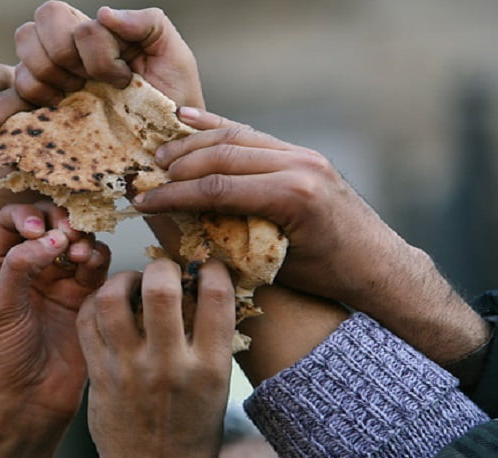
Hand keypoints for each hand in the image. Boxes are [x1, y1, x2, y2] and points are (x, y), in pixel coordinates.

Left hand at [0, 203, 110, 457]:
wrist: (32, 397)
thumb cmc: (5, 356)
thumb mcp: (1, 307)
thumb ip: (21, 266)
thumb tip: (52, 238)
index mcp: (0, 263)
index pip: (12, 219)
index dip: (27, 215)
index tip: (38, 231)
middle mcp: (31, 265)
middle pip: (49, 221)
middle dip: (60, 220)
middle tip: (67, 233)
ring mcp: (60, 278)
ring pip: (77, 239)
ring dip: (81, 238)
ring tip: (79, 255)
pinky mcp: (86, 294)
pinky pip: (97, 264)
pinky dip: (97, 257)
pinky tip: (91, 265)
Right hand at [14, 1, 203, 108]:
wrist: (165, 148)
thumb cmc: (173, 101)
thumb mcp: (174, 56)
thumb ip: (148, 23)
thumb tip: (103, 13)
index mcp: (99, 31)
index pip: (68, 15)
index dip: (93, 51)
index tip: (123, 79)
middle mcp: (71, 47)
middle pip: (39, 23)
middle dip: (66, 56)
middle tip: (91, 83)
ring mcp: (53, 75)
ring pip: (24, 49)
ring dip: (50, 76)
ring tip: (77, 96)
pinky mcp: (41, 106)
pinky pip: (17, 89)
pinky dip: (36, 96)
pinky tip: (60, 109)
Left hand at [77, 258, 234, 457]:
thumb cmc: (189, 430)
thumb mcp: (216, 387)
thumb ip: (211, 341)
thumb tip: (205, 291)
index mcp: (209, 368)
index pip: (217, 298)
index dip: (213, 270)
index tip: (207, 267)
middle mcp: (168, 365)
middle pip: (161, 290)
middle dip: (162, 267)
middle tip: (163, 270)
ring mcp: (129, 369)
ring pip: (112, 300)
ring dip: (122, 279)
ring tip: (130, 281)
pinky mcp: (99, 375)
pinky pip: (87, 322)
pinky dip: (95, 302)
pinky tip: (106, 303)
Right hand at [133, 107, 489, 363]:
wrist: (378, 264)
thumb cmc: (329, 276)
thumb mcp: (275, 265)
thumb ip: (231, 239)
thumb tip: (180, 225)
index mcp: (293, 195)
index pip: (217, 188)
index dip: (173, 195)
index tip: (143, 201)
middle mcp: (298, 165)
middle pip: (221, 155)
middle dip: (178, 165)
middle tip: (146, 177)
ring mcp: (301, 154)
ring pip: (235, 136)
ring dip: (193, 143)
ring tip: (160, 154)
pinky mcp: (300, 153)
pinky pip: (252, 134)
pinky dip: (218, 127)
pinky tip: (189, 119)